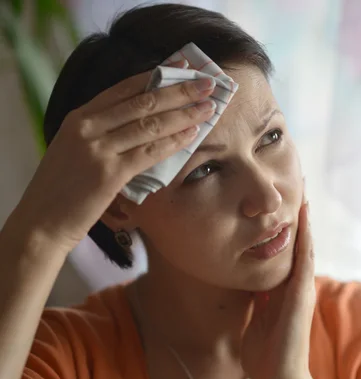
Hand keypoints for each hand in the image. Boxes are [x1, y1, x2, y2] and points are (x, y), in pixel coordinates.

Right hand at [8, 60, 215, 251]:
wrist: (41, 221)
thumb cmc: (62, 187)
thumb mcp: (75, 148)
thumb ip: (101, 131)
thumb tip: (141, 120)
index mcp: (80, 117)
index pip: (124, 88)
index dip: (157, 75)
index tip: (182, 66)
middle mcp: (88, 127)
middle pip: (143, 101)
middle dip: (180, 91)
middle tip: (208, 84)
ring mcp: (98, 149)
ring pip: (150, 124)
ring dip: (184, 114)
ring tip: (208, 108)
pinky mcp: (109, 174)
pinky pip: (149, 153)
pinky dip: (174, 142)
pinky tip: (192, 135)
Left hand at [241, 201, 323, 378]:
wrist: (279, 378)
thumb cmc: (265, 354)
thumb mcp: (257, 318)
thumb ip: (258, 299)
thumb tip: (252, 283)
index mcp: (282, 290)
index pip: (283, 252)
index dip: (284, 228)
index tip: (279, 205)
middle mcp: (295, 284)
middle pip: (297, 243)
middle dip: (296, 216)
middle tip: (296, 184)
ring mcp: (301, 288)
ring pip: (304, 244)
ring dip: (304, 218)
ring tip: (302, 190)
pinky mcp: (302, 293)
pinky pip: (304, 258)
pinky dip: (305, 234)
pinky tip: (304, 213)